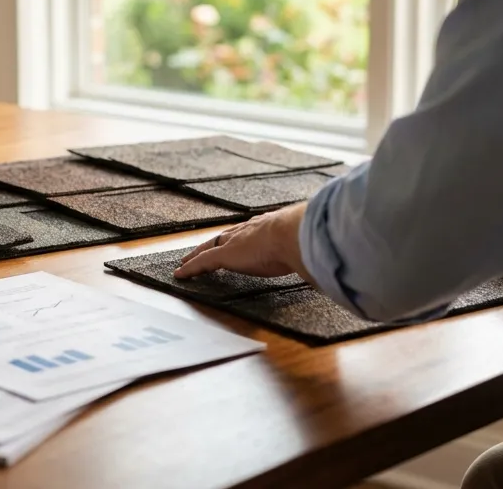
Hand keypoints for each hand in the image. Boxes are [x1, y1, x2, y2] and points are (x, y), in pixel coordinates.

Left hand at [174, 202, 312, 280]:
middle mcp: (247, 231)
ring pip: (208, 248)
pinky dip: (190, 268)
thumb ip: (306, 253)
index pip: (245, 232)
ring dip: (196, 255)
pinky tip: (180, 274)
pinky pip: (202, 263)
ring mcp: (234, 243)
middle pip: (222, 238)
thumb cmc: (304, 240)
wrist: (295, 234)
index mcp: (265, 227)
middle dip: (210, 245)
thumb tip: (322, 266)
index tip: (231, 241)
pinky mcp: (224, 256)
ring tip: (186, 262)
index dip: (236, 238)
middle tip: (199, 251)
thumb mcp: (304, 245)